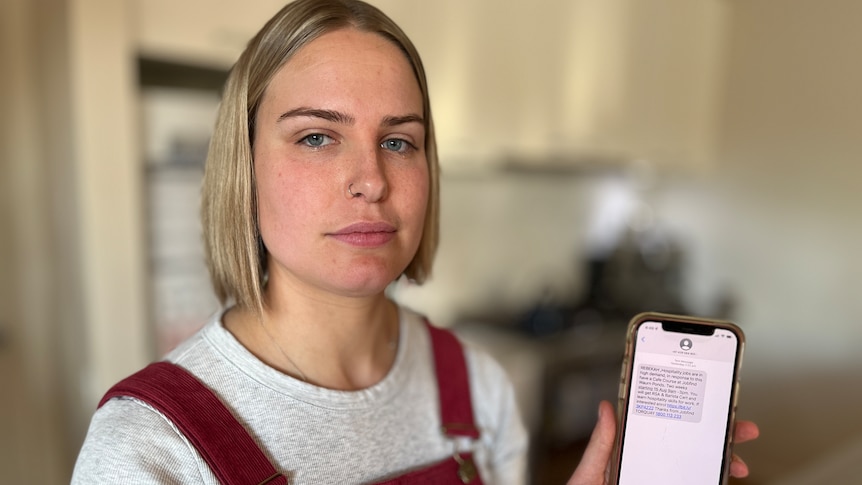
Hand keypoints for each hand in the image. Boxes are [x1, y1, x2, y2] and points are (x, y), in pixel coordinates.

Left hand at [567, 401, 760, 484]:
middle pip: (691, 449)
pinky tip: (723, 479)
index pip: (665, 431)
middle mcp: (651, 469)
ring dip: (722, 464)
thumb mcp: (590, 472)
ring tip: (737, 464)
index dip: (690, 418)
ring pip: (698, 470)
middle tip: (742, 431)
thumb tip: (606, 408)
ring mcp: (661, 480)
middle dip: (720, 439)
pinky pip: (694, 483)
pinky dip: (711, 480)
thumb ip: (601, 444)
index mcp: (633, 455)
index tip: (710, 407)